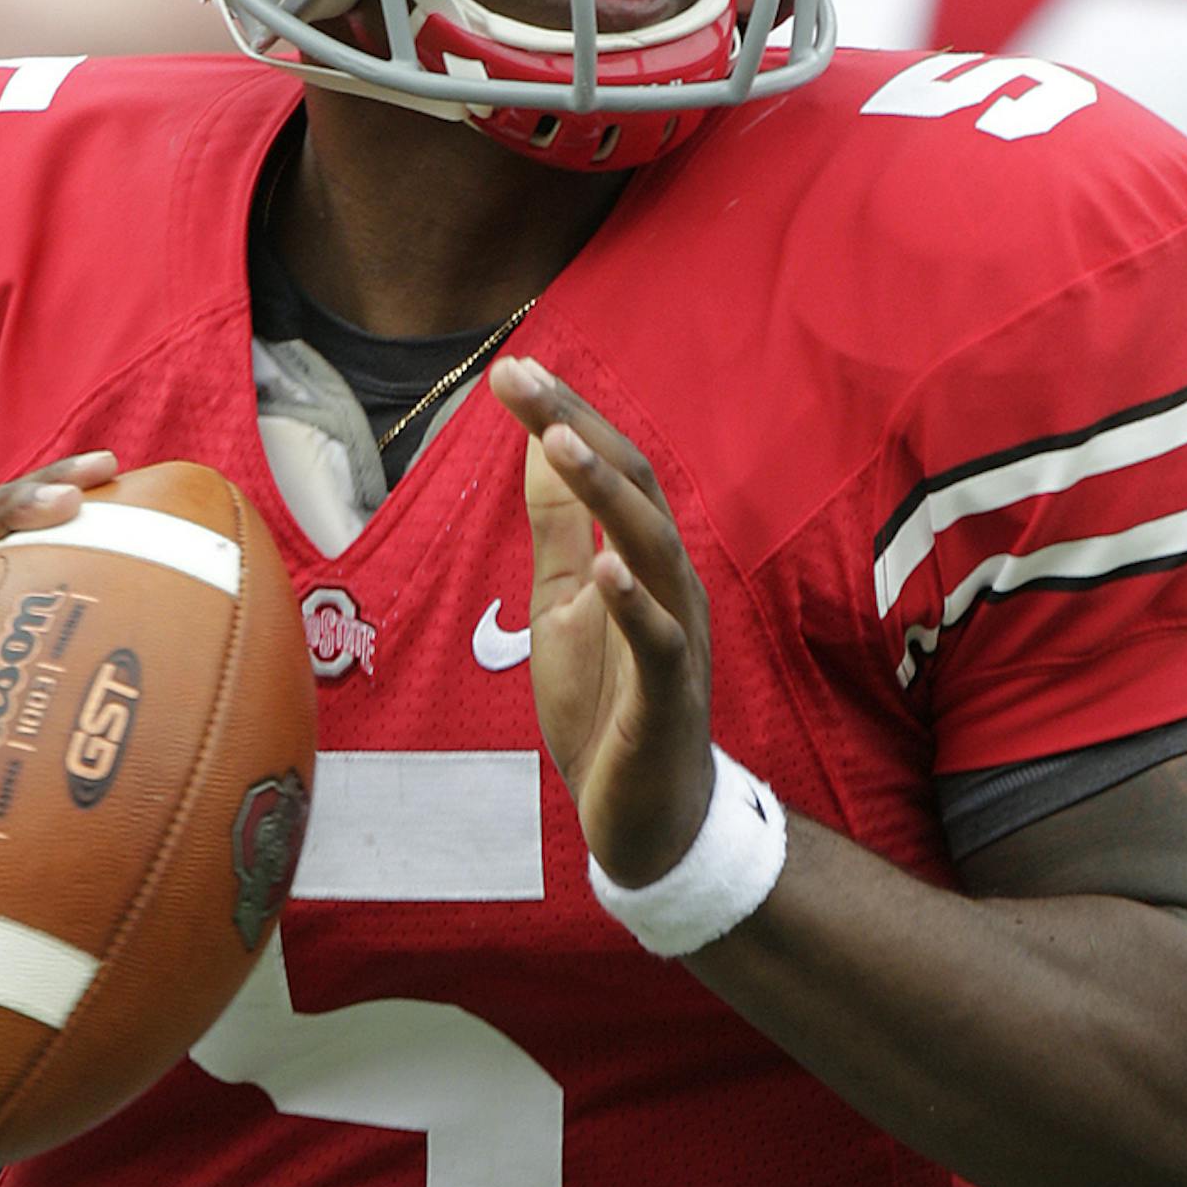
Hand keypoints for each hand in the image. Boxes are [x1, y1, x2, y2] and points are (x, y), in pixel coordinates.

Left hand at [487, 357, 712, 884]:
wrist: (646, 816)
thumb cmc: (608, 706)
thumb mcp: (562, 604)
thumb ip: (557, 528)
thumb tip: (536, 446)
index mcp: (640, 557)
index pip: (610, 467)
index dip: (563, 416)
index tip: (511, 369)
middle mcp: (669, 583)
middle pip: (635, 485)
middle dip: (577, 427)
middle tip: (524, 377)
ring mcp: (675, 637)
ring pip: (652, 547)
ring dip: (606, 492)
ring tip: (559, 442)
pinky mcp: (669, 696)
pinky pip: (660, 641)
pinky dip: (634, 603)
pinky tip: (606, 569)